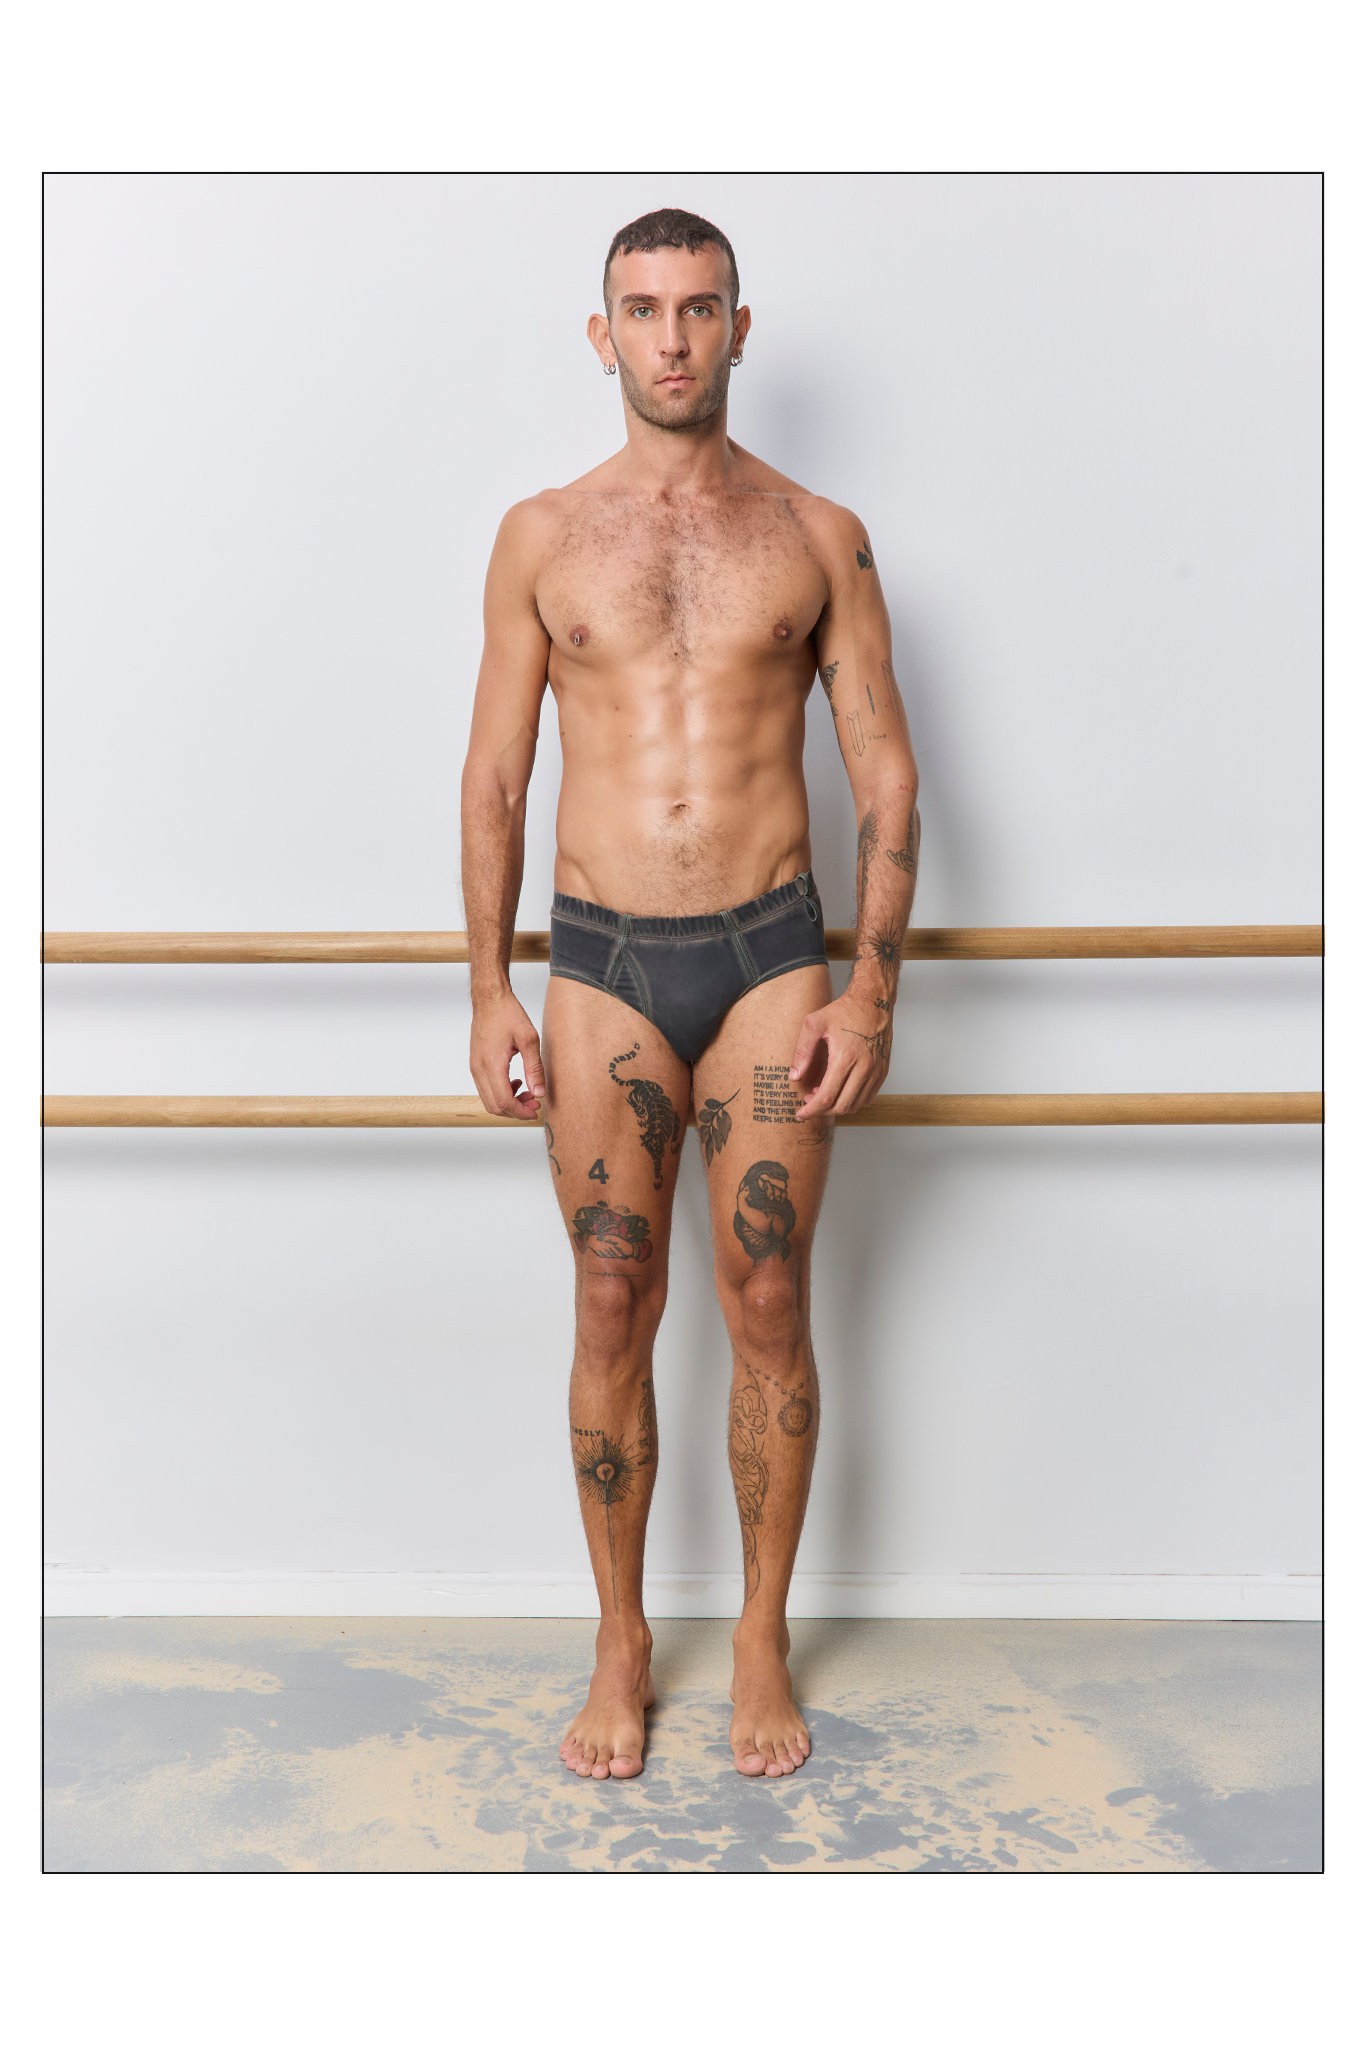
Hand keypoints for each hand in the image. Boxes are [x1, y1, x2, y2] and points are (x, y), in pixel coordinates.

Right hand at [470, 991, 545, 1118]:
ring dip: (508, 1103)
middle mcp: (479, 1069)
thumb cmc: (507, 1013)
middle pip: (494, 1107)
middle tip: (534, 1103)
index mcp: (492, 1065)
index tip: (535, 1111)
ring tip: (527, 1092)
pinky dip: (500, 1094)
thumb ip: (535, 1068)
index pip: (503, 1102)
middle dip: (515, 1111)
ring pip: (488, 1100)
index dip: (520, 1112)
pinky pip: (485, 1089)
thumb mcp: (529, 1039)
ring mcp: (475, 1068)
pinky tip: (515, 1083)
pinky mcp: (475, 1065)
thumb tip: (539, 1092)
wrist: (489, 999)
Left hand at [789, 990, 891, 1117]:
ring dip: (837, 1106)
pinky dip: (852, 1101)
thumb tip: (794, 1076)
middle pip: (841, 1106)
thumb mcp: (815, 1024)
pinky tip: (841, 1090)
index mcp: (845, 1057)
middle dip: (822, 1110)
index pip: (827, 1096)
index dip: (811, 1110)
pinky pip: (867, 1098)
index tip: (800, 1114)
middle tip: (809, 1102)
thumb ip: (802, 1051)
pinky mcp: (883, 1071)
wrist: (874, 1001)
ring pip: (855, 1105)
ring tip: (824, 1093)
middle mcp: (864, 1067)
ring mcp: (876, 1071)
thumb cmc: (845, 1010)